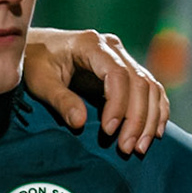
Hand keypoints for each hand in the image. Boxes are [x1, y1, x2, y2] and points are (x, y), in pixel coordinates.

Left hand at [23, 28, 170, 153]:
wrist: (36, 48)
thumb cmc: (35, 63)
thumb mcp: (40, 81)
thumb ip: (60, 100)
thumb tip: (80, 123)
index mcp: (91, 44)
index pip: (117, 74)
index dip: (118, 104)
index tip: (108, 131)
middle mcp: (113, 48)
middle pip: (139, 83)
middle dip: (136, 119)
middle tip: (126, 148)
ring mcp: (123, 58)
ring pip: (150, 88)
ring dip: (149, 119)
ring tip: (139, 147)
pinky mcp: (128, 70)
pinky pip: (151, 90)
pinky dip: (156, 111)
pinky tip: (154, 133)